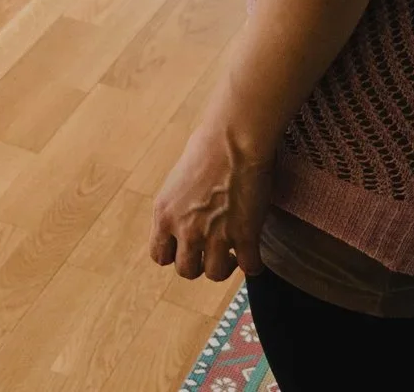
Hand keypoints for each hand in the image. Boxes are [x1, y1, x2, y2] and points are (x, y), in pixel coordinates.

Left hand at [148, 115, 274, 282]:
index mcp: (164, 215)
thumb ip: (176, 209)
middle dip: (198, 264)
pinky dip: (253, 265)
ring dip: (224, 267)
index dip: (174, 255)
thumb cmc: (205, 149)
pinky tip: (254, 254)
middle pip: (186, 271)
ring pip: (215, 274)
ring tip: (231, 254)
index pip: (158, 256)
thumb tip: (182, 224)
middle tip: (210, 252)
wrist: (233, 140)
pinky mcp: (245, 235)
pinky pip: (249, 267)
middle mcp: (186, 230)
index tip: (186, 248)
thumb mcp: (175, 183)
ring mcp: (215, 236)